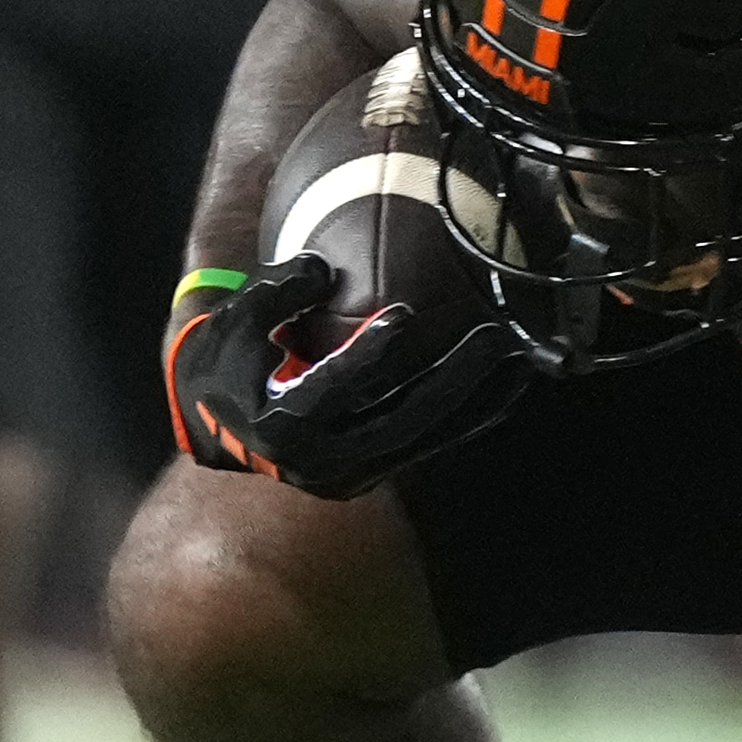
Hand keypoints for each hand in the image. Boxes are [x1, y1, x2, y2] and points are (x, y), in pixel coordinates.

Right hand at [162, 256, 535, 499]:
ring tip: (521, 361)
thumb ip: (274, 293)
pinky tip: (508, 386)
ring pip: (427, 438)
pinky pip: (433, 443)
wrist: (220, 428)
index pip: (333, 390)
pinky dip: (471, 416)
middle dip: (453, 380)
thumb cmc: (226, 367)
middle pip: (401, 421)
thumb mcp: (233, 324)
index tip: (403, 314)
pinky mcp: (377, 471)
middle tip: (494, 337)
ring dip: (478, 402)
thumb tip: (321, 267)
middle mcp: (323, 462)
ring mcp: (354, 473)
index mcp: (281, 427)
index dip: (368, 353)